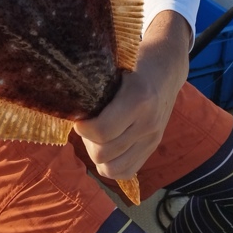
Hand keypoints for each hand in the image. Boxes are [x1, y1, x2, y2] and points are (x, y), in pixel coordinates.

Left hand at [73, 10, 190, 180]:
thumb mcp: (114, 64)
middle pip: (103, 154)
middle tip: (86, 124)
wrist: (168, 67)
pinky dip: (112, 165)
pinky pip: (127, 171)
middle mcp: (148, 122)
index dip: (81, 128)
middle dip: (87, 141)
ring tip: (96, 136)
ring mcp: (153, 138)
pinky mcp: (154, 147)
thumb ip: (94, 84)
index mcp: (138, 98)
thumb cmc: (134, 61)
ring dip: (98, 155)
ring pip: (113, 169)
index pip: (101, 131)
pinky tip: (108, 145)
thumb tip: (64, 102)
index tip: (77, 117)